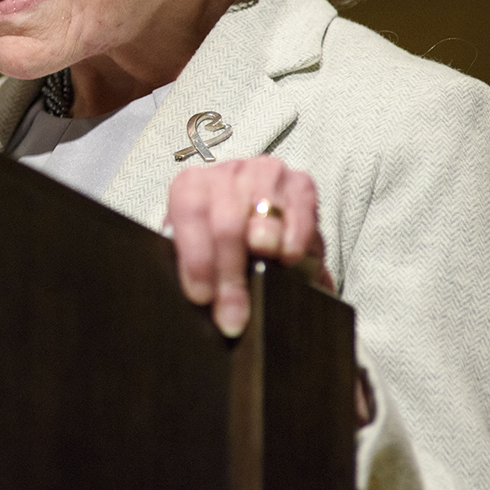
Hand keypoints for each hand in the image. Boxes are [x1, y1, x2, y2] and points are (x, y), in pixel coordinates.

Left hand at [164, 155, 329, 336]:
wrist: (255, 225)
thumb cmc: (219, 243)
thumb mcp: (198, 252)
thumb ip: (192, 267)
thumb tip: (199, 302)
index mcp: (190, 186)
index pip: (189, 214)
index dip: (196, 258)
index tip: (202, 297)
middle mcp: (226, 174)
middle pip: (226, 224)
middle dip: (230, 277)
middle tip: (233, 315)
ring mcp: (264, 174)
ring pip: (263, 216)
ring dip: (263, 254)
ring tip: (263, 283)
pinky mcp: (300, 184)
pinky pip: (300, 213)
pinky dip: (294, 239)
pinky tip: (288, 260)